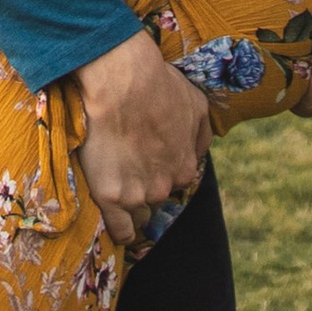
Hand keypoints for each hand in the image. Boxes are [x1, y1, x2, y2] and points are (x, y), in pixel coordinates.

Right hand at [74, 26, 208, 247]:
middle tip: (127, 172)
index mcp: (185, 169)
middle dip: (144, 189)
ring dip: (129, 206)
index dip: (158, 175)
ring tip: (115, 191)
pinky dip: (117, 229)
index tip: (146, 166)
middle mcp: (165, 187)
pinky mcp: (111, 196)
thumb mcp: (197, 105)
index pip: (174, 185)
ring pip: (137, 215)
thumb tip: (197, 155)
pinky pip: (119, 229)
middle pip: (154, 201)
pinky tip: (112, 221)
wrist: (122, 81)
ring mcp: (138, 194)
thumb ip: (200, 136)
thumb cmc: (158, 86)